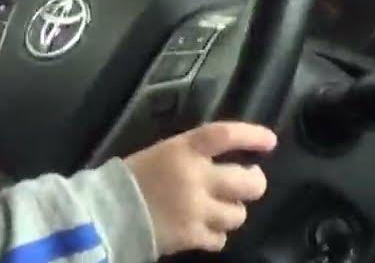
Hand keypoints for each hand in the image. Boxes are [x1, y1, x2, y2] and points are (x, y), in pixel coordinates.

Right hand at [125, 121, 276, 254]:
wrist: (105, 213)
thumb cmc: (129, 177)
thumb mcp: (160, 153)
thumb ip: (189, 155)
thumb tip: (218, 160)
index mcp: (184, 150)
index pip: (225, 135)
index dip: (251, 135)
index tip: (269, 140)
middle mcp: (196, 178)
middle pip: (248, 182)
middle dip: (255, 182)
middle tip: (250, 181)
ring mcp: (197, 210)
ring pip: (239, 214)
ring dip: (233, 211)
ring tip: (221, 209)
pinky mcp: (192, 236)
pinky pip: (220, 238)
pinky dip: (216, 235)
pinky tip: (205, 229)